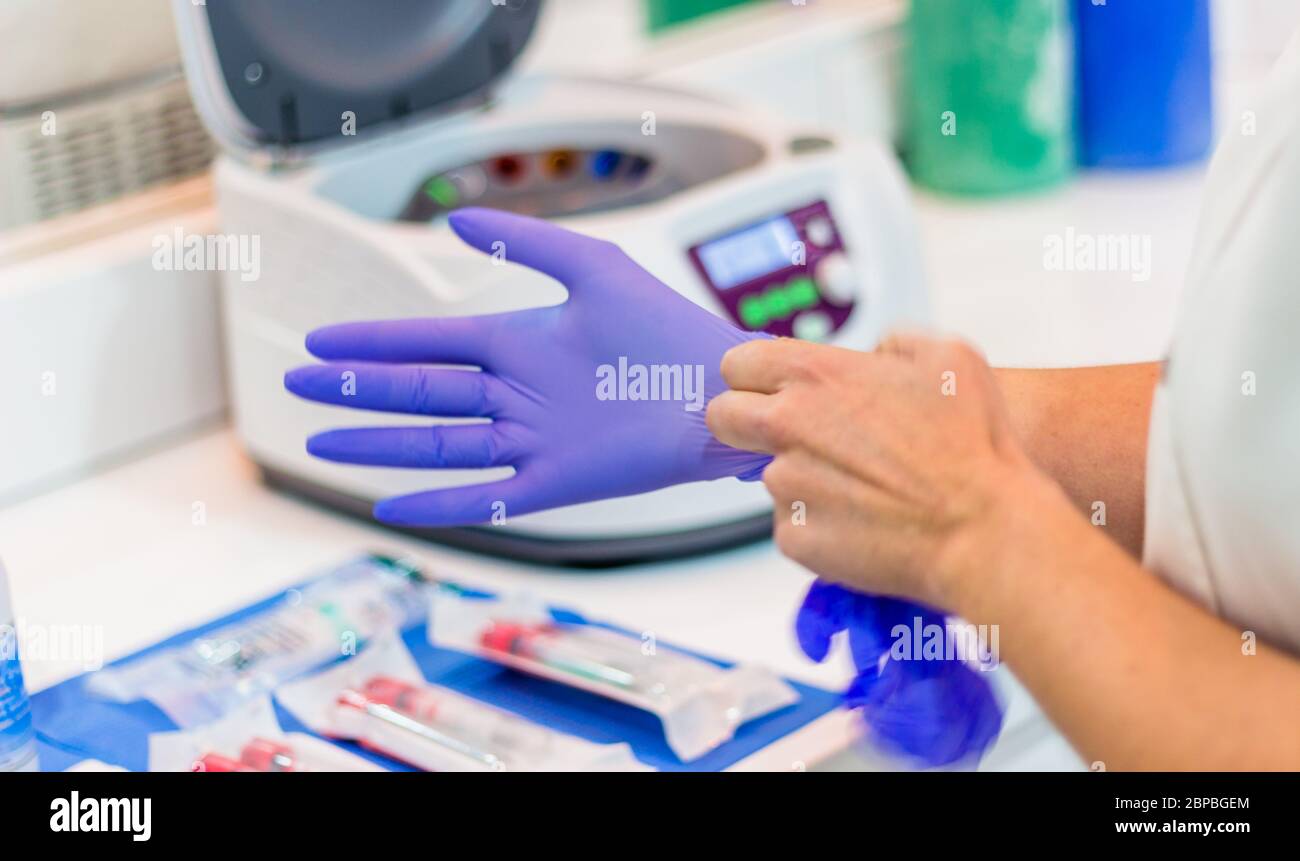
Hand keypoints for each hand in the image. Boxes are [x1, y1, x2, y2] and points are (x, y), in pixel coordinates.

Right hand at [284, 208, 769, 526]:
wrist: (718, 390)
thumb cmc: (664, 325)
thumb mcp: (591, 266)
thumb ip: (524, 242)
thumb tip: (453, 219)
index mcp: (518, 340)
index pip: (427, 342)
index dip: (372, 343)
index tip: (322, 341)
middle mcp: (514, 392)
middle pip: (419, 392)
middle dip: (357, 389)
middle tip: (297, 383)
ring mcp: (530, 439)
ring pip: (437, 444)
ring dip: (379, 442)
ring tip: (321, 440)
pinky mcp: (555, 481)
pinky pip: (483, 495)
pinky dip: (437, 502)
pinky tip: (388, 506)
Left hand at [708, 332, 1039, 610]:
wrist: (984, 530)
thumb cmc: (973, 445)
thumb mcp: (949, 357)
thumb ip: (896, 343)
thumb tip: (876, 355)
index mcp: (815, 375)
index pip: (738, 363)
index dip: (754, 376)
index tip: (772, 389)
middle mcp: (787, 426)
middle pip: (723, 416)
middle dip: (744, 421)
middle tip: (792, 435)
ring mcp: (785, 486)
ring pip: (770, 476)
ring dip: (802, 479)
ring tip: (863, 488)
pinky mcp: (793, 537)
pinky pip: (792, 525)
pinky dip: (819, 524)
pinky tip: (864, 522)